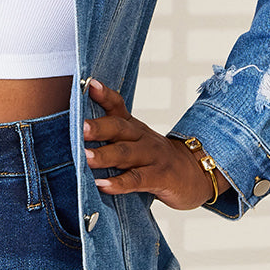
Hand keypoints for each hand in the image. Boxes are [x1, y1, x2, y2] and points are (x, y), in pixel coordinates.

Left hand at [84, 80, 229, 210]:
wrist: (195, 174)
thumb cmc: (154, 158)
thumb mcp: (136, 142)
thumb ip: (111, 137)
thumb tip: (74, 133)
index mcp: (133, 127)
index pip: (118, 106)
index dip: (104, 95)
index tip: (89, 84)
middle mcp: (142, 137)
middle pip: (119, 128)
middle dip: (98, 127)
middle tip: (80, 128)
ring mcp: (152, 156)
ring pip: (126, 153)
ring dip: (104, 155)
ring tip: (85, 157)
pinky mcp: (160, 177)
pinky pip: (137, 179)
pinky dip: (119, 183)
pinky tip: (103, 185)